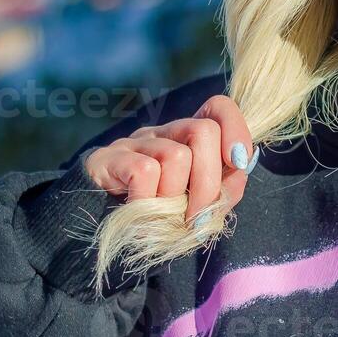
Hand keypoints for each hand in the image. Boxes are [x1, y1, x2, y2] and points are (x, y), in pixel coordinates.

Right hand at [83, 94, 258, 223]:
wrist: (96, 229)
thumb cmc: (158, 216)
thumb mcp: (198, 202)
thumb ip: (226, 187)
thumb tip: (241, 166)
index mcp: (189, 138)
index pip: (218, 107)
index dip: (236, 130)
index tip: (238, 163)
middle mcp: (164, 132)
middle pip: (203, 131)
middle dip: (209, 182)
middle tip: (196, 219)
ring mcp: (136, 142)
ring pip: (177, 155)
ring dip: (176, 197)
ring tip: (164, 217)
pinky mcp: (109, 158)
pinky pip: (145, 172)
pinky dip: (150, 201)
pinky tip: (141, 212)